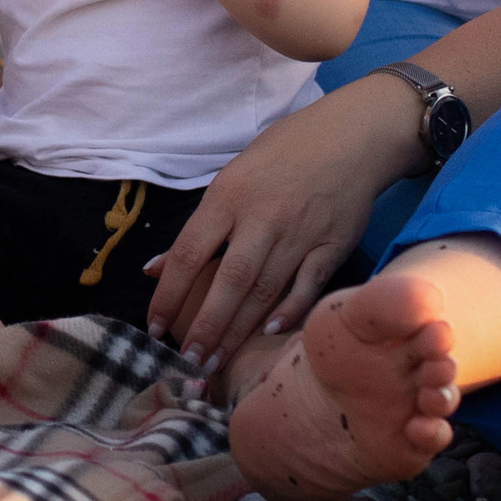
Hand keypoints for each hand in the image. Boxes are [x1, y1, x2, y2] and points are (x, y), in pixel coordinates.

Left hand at [142, 74, 415, 374]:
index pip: (190, 252)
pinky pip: (307, 287)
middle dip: (207, 324)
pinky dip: (289, 312)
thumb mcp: (229, 180)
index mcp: (227, 198)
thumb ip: (198, 229)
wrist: (347, 138)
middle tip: (188, 361)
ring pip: (265, 291)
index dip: (169, 292)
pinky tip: (268, 335)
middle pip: (229, 280)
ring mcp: (299, 235)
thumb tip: (156, 268)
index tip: (153, 326)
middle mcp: (260, 219)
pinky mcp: (333, 247)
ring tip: (218, 361)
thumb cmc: (280, 156)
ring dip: (239, 329)